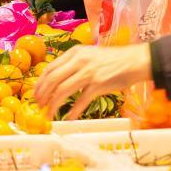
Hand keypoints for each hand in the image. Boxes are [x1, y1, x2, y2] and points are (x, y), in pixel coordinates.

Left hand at [33, 44, 151, 119]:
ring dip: (53, 105)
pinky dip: (73, 111)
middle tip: (39, 105)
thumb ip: (74, 64)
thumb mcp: (89, 55)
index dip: (40, 83)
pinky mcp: (98, 85)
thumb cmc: (113, 59)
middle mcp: (79, 61)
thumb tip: (57, 80)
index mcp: (75, 52)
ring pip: (63, 91)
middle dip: (43, 95)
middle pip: (53, 80)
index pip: (50, 68)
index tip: (35, 94)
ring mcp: (88, 73)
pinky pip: (81, 101)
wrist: (135, 61)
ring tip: (49, 114)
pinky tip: (68, 118)